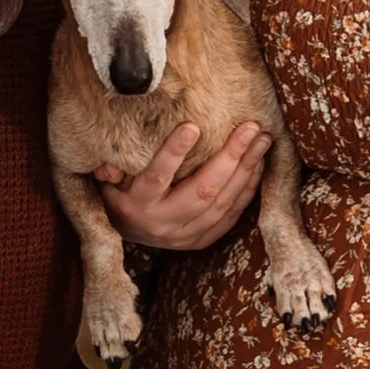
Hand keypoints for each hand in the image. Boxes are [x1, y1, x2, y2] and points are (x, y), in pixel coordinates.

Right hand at [95, 121, 267, 251]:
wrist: (124, 232)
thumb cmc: (118, 192)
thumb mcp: (107, 180)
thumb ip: (110, 167)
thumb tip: (108, 161)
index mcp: (138, 204)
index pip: (157, 177)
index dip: (174, 153)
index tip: (192, 126)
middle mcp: (163, 223)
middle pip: (203, 191)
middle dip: (231, 157)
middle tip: (250, 128)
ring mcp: (184, 236)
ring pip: (222, 203)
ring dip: (246, 170)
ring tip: (262, 141)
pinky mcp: (199, 241)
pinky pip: (230, 217)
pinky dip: (246, 190)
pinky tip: (257, 166)